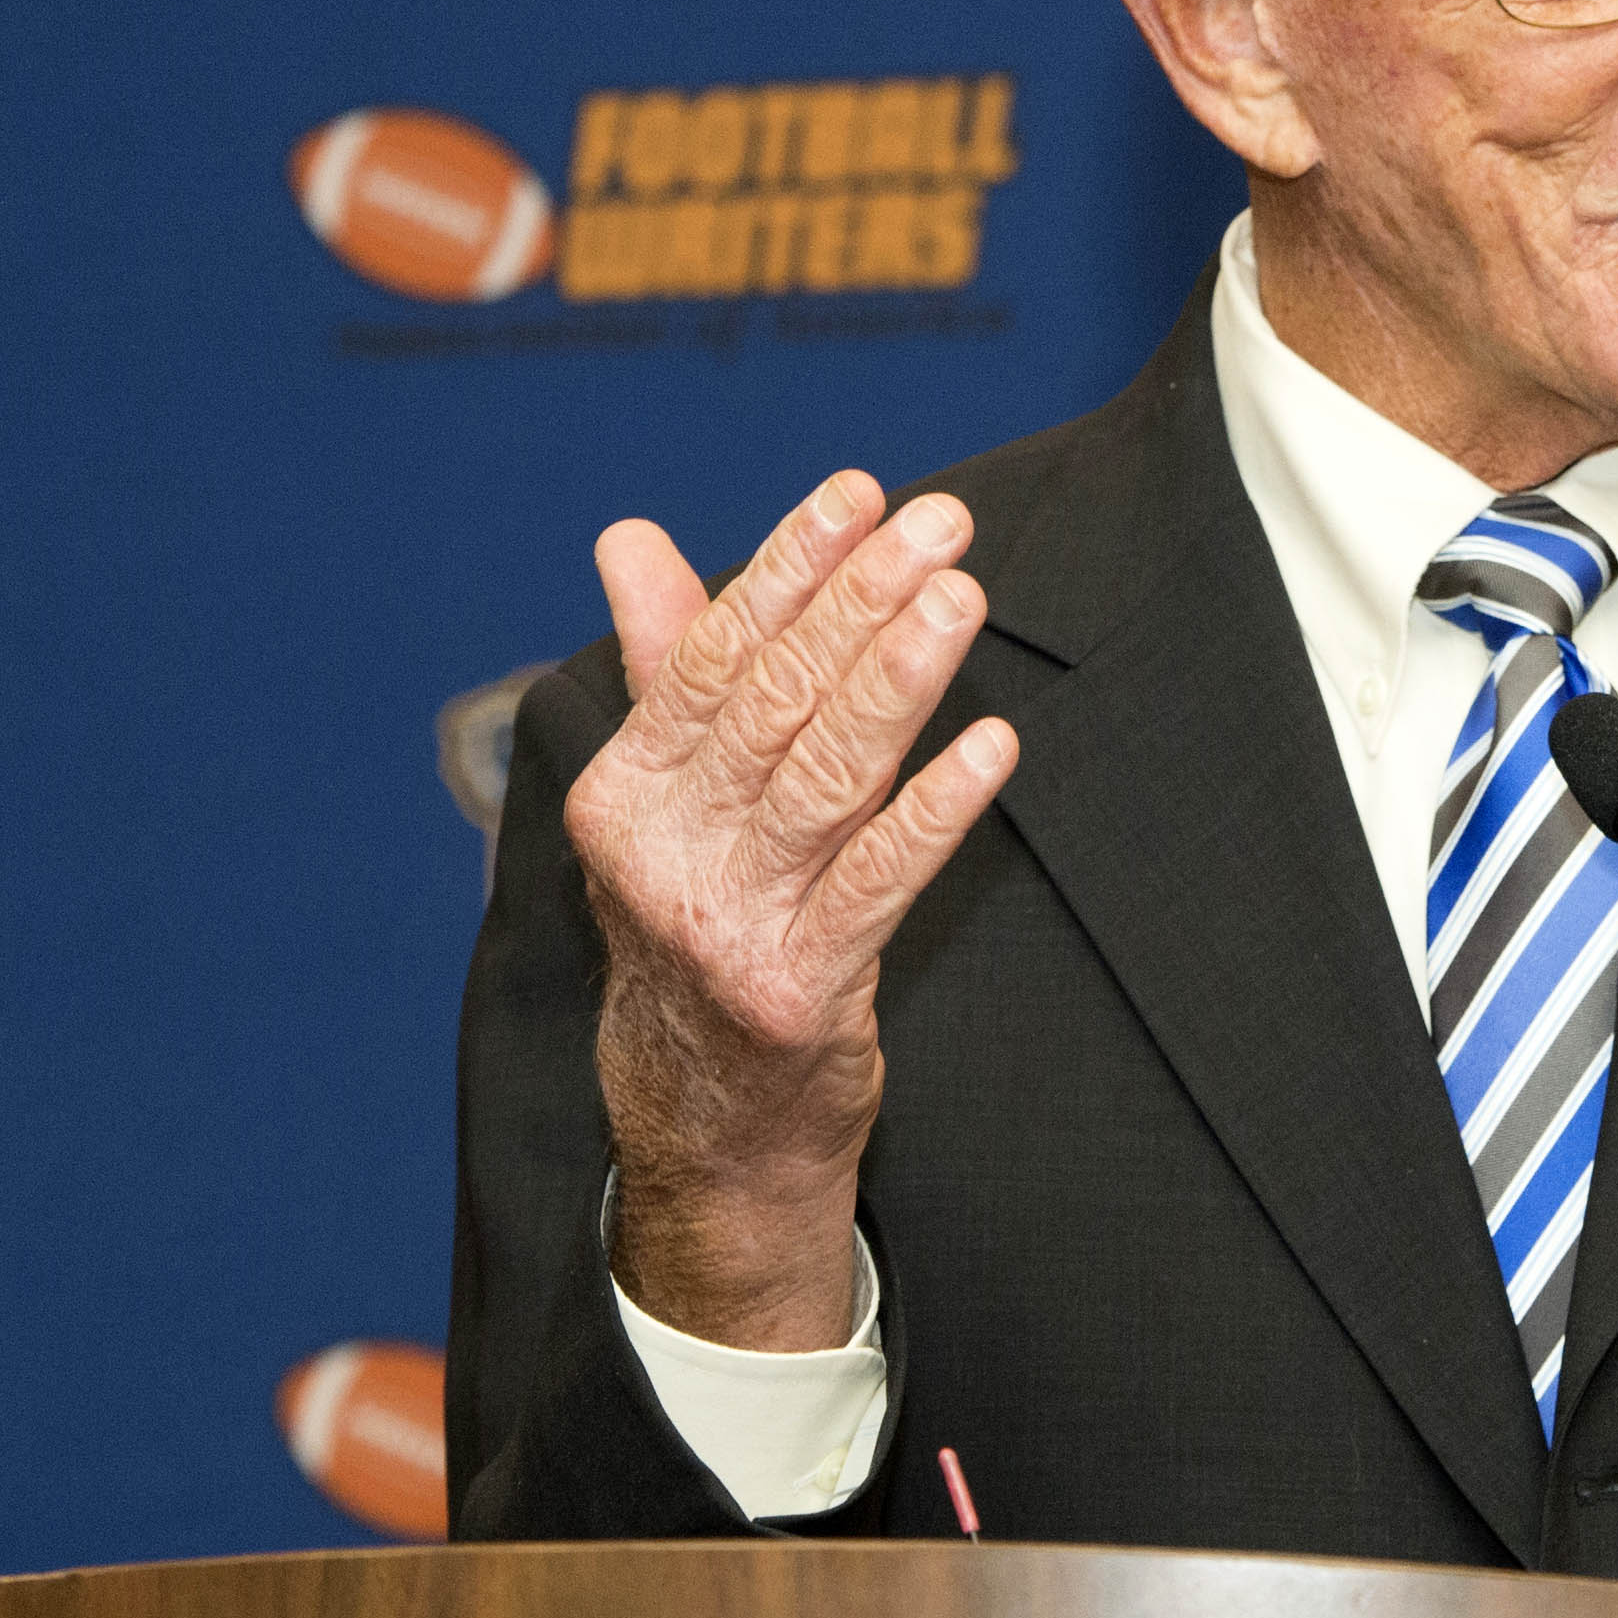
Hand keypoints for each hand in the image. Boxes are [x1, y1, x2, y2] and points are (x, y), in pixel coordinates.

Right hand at [566, 470, 1017, 1350]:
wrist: (703, 1125)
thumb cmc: (701, 929)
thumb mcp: (665, 805)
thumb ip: (665, 667)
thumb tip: (630, 538)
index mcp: (625, 794)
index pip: (713, 655)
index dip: (788, 566)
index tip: (859, 492)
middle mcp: (661, 852)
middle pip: (775, 701)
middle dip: (861, 600)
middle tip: (941, 522)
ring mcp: (725, 924)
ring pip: (826, 775)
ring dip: (899, 678)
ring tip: (962, 598)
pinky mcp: (797, 989)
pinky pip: (878, 880)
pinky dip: (936, 808)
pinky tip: (992, 746)